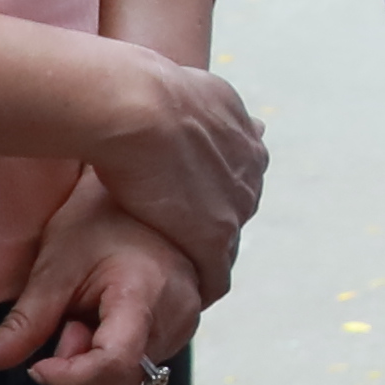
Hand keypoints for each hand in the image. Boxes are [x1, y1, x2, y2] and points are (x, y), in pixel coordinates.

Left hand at [0, 178, 222, 384]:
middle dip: (80, 367)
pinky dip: (113, 352)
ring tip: (90, 312)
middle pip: (118, 384)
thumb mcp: (54, 268)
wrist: (148, 194)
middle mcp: (176, 317)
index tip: (36, 368)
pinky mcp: (184, 329)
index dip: (68, 377)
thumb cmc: (99, 222)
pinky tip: (108, 316)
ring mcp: (186, 325)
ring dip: (95, 359)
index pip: (112, 364)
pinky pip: (140, 365)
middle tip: (67, 321)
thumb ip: (20, 324)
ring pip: (127, 378)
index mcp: (144, 294)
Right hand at [76, 50, 265, 292]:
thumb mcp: (173, 85)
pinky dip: (200, 286)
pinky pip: (215, 274)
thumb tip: (160, 89)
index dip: (205, 189)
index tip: (182, 202)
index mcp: (242, 132)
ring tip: (182, 277)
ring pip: (228, 241)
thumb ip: (181, 97)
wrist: (136, 107)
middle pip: (237, 206)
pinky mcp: (215, 237)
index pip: (235, 172)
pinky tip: (181, 299)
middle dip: (210, 221)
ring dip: (205, 257)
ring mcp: (236, 205)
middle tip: (178, 240)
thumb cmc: (134, 91)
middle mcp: (249, 167)